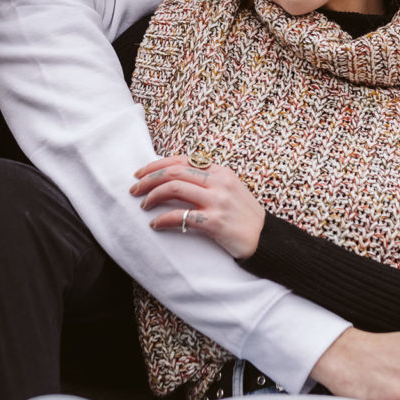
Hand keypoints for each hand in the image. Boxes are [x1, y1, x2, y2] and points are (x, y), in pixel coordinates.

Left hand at [131, 155, 264, 258]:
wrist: (265, 240)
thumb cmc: (244, 216)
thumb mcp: (230, 189)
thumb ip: (208, 180)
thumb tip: (175, 177)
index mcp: (221, 171)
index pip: (181, 159)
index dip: (156, 165)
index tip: (139, 173)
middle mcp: (219, 181)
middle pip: (174, 171)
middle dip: (149, 179)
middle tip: (134, 190)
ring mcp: (218, 201)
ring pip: (175, 188)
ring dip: (153, 196)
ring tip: (143, 205)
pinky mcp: (215, 221)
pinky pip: (181, 216)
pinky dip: (163, 219)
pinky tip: (155, 224)